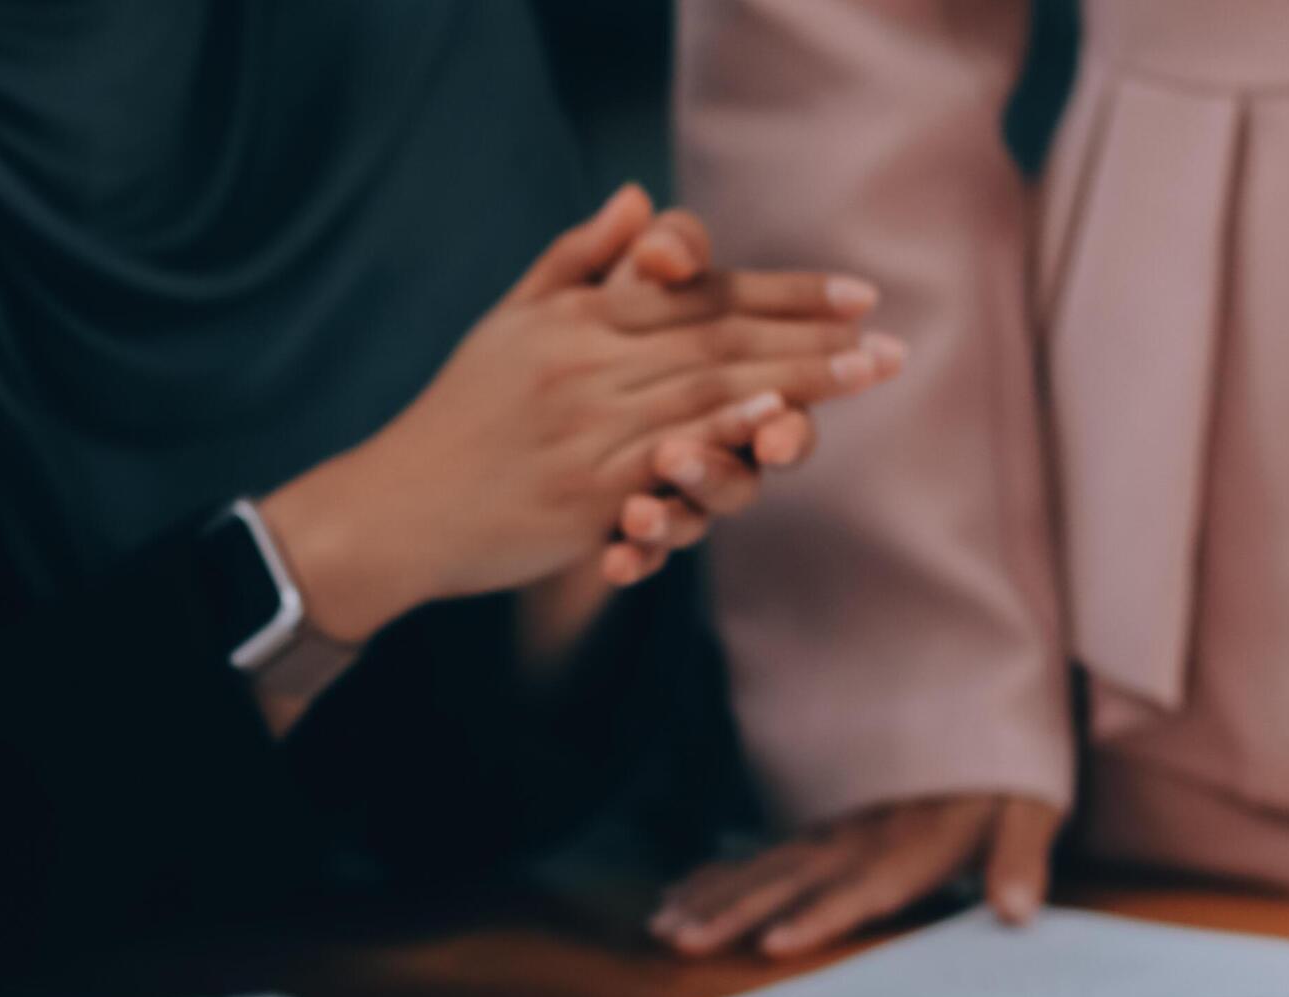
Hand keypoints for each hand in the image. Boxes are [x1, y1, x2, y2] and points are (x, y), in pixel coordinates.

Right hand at [257, 185, 898, 643]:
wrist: (398, 505)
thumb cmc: (460, 415)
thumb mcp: (512, 319)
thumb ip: (581, 261)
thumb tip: (640, 199)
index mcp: (578, 319)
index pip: (700, 292)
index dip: (783, 291)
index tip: (856, 294)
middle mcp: (587, 363)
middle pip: (720, 338)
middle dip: (813, 335)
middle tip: (890, 341)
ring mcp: (588, 427)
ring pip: (707, 389)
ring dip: (795, 379)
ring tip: (865, 372)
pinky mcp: (585, 491)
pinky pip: (665, 454)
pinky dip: (723, 432)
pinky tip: (776, 420)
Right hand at [653, 794, 1057, 958]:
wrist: (980, 718)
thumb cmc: (1008, 781)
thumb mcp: (1030, 810)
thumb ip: (1020, 857)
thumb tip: (1018, 909)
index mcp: (909, 847)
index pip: (857, 888)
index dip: (816, 916)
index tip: (772, 943)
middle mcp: (859, 842)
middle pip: (787, 882)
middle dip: (731, 913)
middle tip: (681, 941)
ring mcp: (831, 836)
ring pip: (759, 870)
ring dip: (708, 899)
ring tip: (663, 929)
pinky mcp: (819, 835)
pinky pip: (758, 858)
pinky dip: (714, 877)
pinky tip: (676, 895)